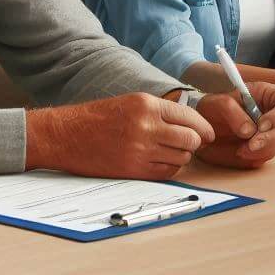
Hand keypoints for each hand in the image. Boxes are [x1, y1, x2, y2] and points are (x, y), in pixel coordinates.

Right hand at [25, 92, 215, 179]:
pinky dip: (170, 169)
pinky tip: (161, 162)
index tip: (208, 134)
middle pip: (190, 139)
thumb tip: (192, 123)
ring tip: (172, 152)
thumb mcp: (133, 102)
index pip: (190, 117)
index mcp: (148, 105)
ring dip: (182, 157)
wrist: (66, 135)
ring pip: (181, 158)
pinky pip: (165, 173)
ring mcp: (140, 150)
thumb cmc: (100, 117)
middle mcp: (146, 126)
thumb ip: (162, 110)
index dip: (204, 128)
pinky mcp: (132, 170)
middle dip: (195, 143)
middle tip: (192, 144)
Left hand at [195, 82, 274, 168]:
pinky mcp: (266, 148)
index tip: (262, 125)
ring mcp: (274, 132)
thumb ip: (232, 111)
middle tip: (252, 144)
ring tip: (240, 149)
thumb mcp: (218, 102)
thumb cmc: (214, 107)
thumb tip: (249, 131)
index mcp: (271, 95)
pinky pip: (268, 155)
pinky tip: (241, 151)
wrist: (205, 126)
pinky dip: (256, 156)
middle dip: (273, 136)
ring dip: (262, 148)